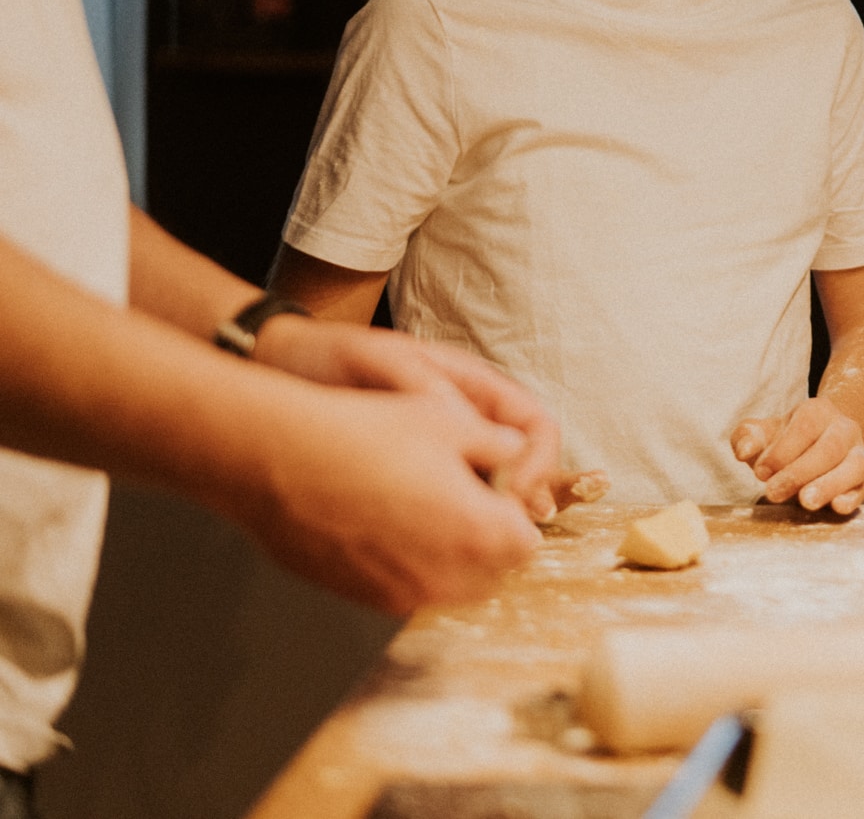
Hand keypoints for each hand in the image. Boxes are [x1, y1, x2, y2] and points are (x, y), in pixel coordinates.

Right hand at [236, 387, 541, 615]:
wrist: (278, 461)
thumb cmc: (366, 433)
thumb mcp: (447, 419)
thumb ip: (498, 442)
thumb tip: (516, 450)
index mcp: (480, 532)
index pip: (526, 542)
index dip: (515, 513)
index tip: (496, 488)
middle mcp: (445, 576)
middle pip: (492, 571)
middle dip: (489, 539)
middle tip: (467, 498)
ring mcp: (400, 594)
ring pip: (449, 585)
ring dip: (452, 555)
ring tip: (426, 508)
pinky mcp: (360, 597)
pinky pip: (405, 589)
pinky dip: (410, 565)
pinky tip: (387, 523)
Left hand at [254, 315, 564, 521]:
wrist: (283, 371)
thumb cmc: (334, 358)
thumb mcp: (385, 362)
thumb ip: (429, 388)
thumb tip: (475, 429)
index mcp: (474, 389)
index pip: (536, 427)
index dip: (536, 463)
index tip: (513, 493)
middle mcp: (468, 424)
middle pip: (522, 470)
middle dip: (522, 504)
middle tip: (503, 534)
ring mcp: (443, 455)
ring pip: (488, 496)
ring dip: (488, 526)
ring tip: (469, 549)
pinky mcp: (413, 484)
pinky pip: (447, 512)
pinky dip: (448, 535)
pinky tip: (428, 550)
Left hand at [730, 397, 863, 513]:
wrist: (820, 443)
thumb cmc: (786, 441)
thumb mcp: (763, 434)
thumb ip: (747, 437)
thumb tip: (743, 451)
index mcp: (817, 412)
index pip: (805, 426)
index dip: (782, 451)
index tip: (761, 473)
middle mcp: (843, 429)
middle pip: (830, 447)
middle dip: (800, 472)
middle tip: (773, 493)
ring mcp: (858, 453)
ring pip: (854, 465)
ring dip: (830, 485)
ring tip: (806, 502)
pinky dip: (853, 497)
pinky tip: (837, 507)